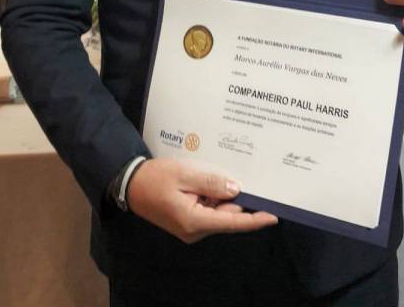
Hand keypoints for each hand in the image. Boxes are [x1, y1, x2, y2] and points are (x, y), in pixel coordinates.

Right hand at [126, 158, 277, 243]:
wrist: (130, 183)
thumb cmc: (156, 178)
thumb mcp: (185, 174)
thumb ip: (212, 182)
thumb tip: (237, 189)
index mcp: (194, 221)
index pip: (232, 222)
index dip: (254, 220)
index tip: (273, 216)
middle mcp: (195, 230)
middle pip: (226, 215)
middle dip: (235, 197)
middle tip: (246, 175)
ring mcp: (190, 228)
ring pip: (217, 212)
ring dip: (221, 195)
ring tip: (218, 172)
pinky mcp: (187, 221)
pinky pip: (208, 210)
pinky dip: (212, 196)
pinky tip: (208, 180)